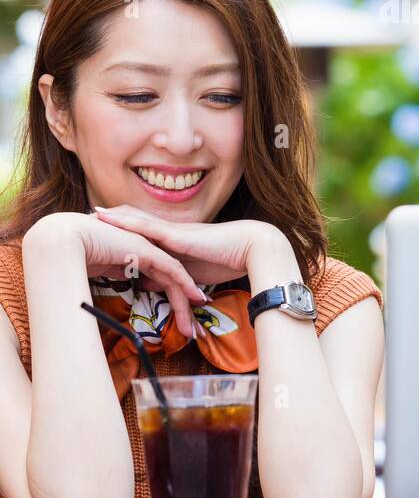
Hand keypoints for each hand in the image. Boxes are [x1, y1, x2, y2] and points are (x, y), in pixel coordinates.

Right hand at [23, 211, 204, 338]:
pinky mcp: (147, 250)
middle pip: (171, 282)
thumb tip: (119, 284)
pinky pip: (172, 270)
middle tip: (190, 332)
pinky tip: (194, 298)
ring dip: (185, 304)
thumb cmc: (76, 256)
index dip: (172, 299)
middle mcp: (145, 250)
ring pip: (174, 279)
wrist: (67, 239)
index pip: (160, 280)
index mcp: (135, 255)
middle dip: (182, 308)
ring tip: (192, 330)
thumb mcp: (102, 269)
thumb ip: (115, 274)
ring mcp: (147, 248)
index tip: (180, 320)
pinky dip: (185, 285)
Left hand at [88, 205, 289, 285]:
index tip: (102, 227)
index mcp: (174, 240)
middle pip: (135, 220)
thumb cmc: (226, 260)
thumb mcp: (189, 274)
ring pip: (136, 219)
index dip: (123, 227)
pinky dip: (125, 222)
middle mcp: (170, 231)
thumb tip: (145, 284)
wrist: (250, 248)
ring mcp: (173, 230)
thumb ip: (167, 276)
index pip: (144, 231)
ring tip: (92, 214)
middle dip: (112, 219)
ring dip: (113, 217)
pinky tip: (109, 217)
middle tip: (88, 216)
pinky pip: (146, 226)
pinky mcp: (177, 235)